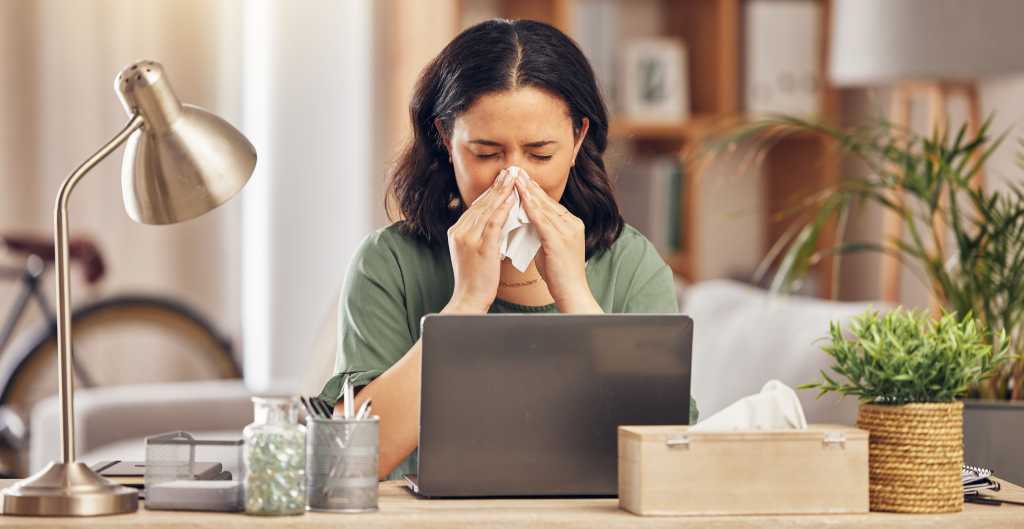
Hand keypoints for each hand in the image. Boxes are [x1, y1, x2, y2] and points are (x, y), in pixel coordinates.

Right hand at [444, 169, 517, 313]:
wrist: (468, 299)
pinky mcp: (480, 247)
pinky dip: (503, 209)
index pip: (476, 206)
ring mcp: (468, 238)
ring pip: (487, 209)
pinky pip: (493, 223)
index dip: (491, 191)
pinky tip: (512, 199)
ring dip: (502, 192)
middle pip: (481, 203)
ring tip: (514, 178)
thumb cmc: (474, 280)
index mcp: (457, 231)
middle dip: (497, 186)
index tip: (502, 179)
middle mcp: (460, 232)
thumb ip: (478, 235)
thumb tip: (492, 222)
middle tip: (510, 171)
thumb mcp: (471, 253)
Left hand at [514, 174, 601, 313]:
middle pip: (547, 200)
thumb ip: (541, 232)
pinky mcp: (559, 240)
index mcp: (572, 224)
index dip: (534, 190)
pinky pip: (542, 220)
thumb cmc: (559, 274)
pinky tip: (520, 197)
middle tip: (516, 171)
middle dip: (530, 185)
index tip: (521, 178)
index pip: (550, 203)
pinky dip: (530, 207)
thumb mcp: (550, 247)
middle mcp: (572, 224)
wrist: (572, 292)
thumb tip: (526, 221)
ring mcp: (568, 231)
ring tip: (515, 178)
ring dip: (528, 191)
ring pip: (544, 207)